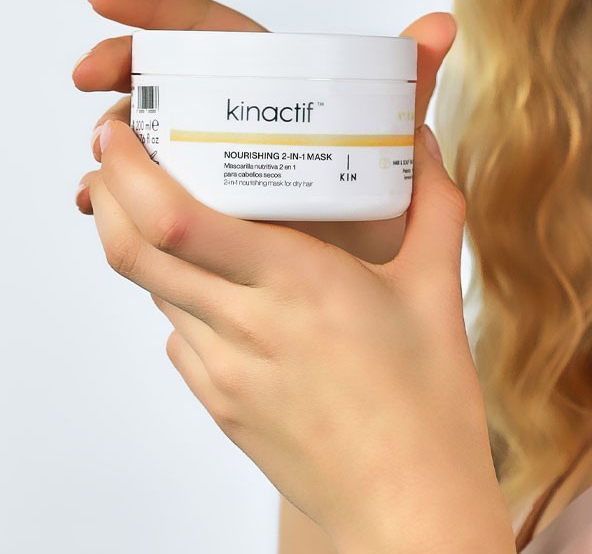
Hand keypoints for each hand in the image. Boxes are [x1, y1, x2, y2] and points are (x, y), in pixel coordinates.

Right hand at [73, 0, 457, 263]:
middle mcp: (236, 117)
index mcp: (272, 85)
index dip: (157, 8)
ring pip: (150, 134)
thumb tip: (442, 25)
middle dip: (121, 71)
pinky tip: (98, 202)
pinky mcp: (198, 206)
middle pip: (166, 76)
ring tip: (100, 158)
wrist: (369, 280)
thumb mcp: (391, 141)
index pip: (210, 31)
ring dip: (116, 138)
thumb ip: (413, 84)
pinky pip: (149, 189)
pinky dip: (119, 191)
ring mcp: (212, 162)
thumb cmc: (379, 203)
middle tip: (93, 80)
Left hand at [80, 120, 514, 553]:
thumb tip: (421, 143)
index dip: (128, 172)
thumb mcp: (438, 289)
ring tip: (172, 213)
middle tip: (118, 156)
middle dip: (108, 194)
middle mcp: (245, 325)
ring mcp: (223, 371)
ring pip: (155, 292)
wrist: (408, 504)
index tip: (118, 132)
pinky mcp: (219, 404)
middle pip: (135, 252)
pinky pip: (178, 336)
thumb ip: (433, 204)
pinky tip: (218, 288)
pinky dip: (180, 298)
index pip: (176, 222)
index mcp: (297, 284)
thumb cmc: (426, 404)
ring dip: (145, 244)